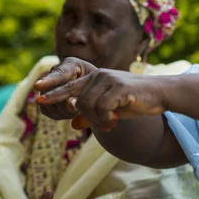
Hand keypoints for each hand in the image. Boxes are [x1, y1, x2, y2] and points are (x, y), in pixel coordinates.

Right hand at [35, 57, 96, 120]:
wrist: (93, 87)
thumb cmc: (98, 85)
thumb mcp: (95, 86)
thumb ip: (84, 93)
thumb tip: (69, 105)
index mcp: (71, 64)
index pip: (59, 73)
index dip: (49, 81)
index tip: (37, 86)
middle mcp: (55, 71)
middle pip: (51, 90)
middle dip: (63, 103)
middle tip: (74, 111)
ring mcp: (47, 84)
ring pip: (46, 102)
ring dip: (62, 111)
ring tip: (76, 111)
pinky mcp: (44, 97)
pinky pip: (46, 110)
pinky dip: (58, 115)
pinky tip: (68, 113)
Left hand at [37, 67, 166, 130]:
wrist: (161, 94)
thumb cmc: (136, 101)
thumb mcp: (112, 110)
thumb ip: (93, 114)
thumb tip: (74, 124)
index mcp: (97, 78)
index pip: (70, 85)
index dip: (54, 92)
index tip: (37, 99)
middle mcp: (100, 75)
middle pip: (77, 99)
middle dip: (80, 112)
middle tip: (85, 118)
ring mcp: (109, 79)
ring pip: (87, 105)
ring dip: (98, 120)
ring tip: (112, 122)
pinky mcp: (119, 87)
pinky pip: (102, 108)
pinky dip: (106, 119)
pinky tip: (115, 121)